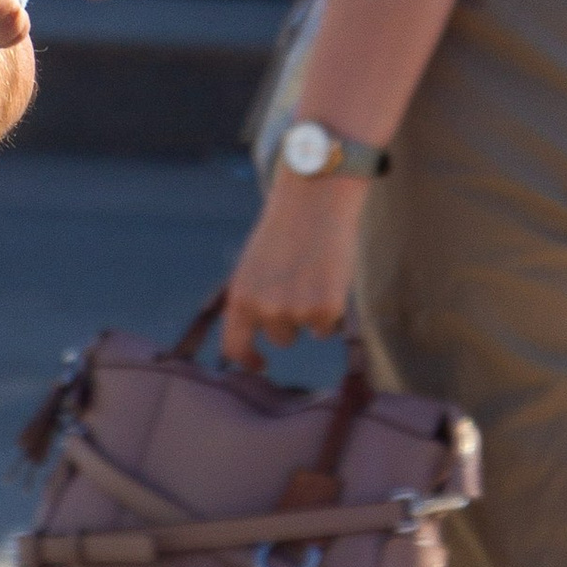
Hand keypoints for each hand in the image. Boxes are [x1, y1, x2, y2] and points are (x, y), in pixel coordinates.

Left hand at [219, 170, 365, 362]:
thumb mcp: (252, 268)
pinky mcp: (326, 309)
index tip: (261, 364)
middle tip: (297, 283)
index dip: (248, 359)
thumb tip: (252, 334)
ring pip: (305, 331)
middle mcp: (264, 309)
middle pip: (280, 338)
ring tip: (311, 276)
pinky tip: (328, 280)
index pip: (235, 347)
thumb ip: (251, 300)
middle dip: (289, 320)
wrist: (313, 203)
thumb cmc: (283, 233)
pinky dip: (332, 310)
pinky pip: (328, 327)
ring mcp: (295, 311)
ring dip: (310, 313)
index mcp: (239, 297)